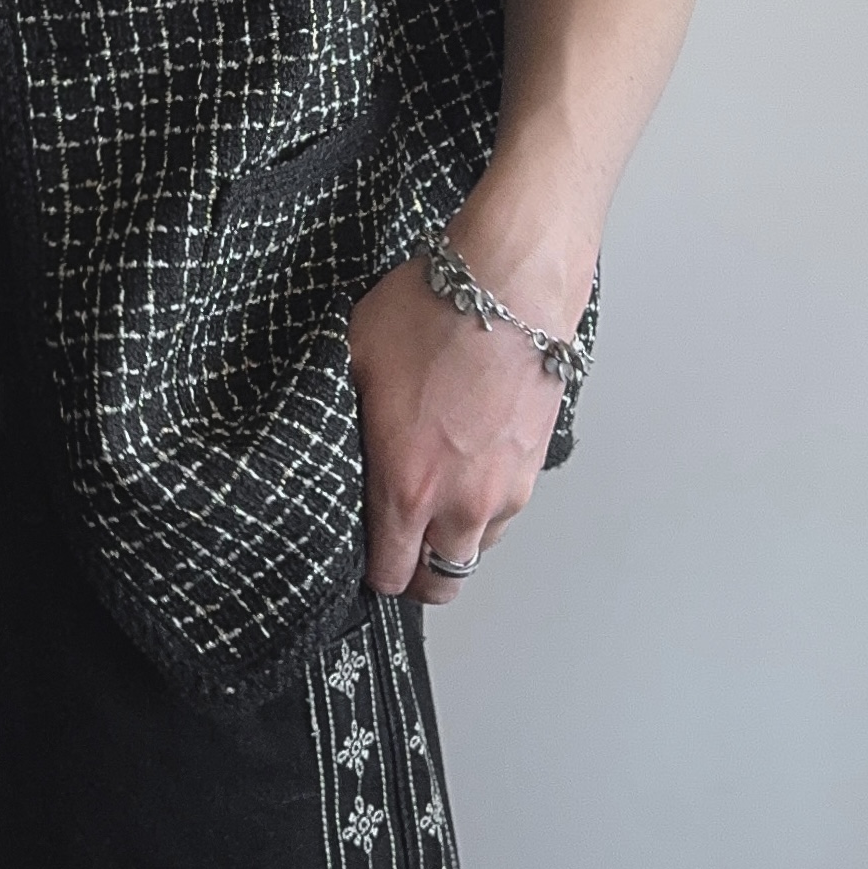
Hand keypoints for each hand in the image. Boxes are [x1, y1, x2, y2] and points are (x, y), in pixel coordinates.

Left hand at [346, 236, 572, 605]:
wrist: (509, 285)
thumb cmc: (432, 315)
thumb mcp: (353, 362)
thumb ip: (344, 420)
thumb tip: (333, 437)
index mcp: (405, 486)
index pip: (392, 575)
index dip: (375, 575)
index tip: (366, 558)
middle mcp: (460, 501)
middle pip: (442, 583)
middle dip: (418, 577)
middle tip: (402, 554)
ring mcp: (504, 488)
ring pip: (478, 549)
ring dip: (455, 541)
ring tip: (434, 509)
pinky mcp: (534, 465)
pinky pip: (507, 511)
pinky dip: (488, 508)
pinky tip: (468, 473)